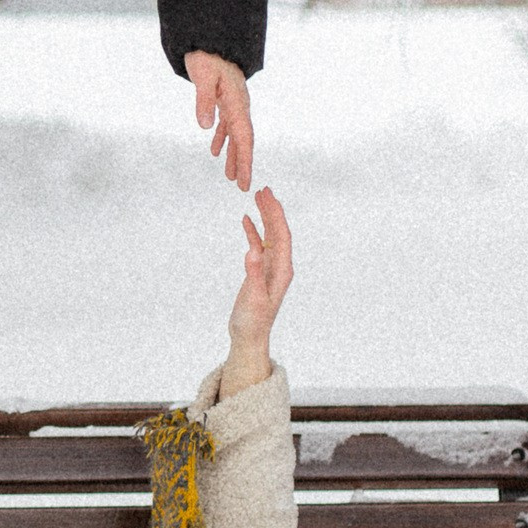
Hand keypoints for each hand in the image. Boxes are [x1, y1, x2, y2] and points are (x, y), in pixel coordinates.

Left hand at [185, 50, 252, 188]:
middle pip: (244, 139)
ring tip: (230, 176)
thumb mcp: (202, 77)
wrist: (210, 38)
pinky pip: (227, 124)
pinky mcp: (225, 99)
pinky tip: (215, 151)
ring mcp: (233, 102)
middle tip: (242, 186)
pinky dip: (223, 139)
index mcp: (236, 102)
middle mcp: (239, 104)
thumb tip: (205, 127)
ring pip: (236, 134)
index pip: (243, 137)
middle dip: (243, 163)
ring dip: (234, 154)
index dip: (245, 161)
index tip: (244, 181)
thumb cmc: (206, 56)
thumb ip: (203, 101)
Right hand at [223, 186, 292, 392]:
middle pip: (278, 232)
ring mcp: (270, 268)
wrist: (249, 337)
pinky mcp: (259, 272)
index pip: (282, 236)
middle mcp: (279, 267)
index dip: (276, 215)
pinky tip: (246, 220)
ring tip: (257, 198)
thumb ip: (253, 274)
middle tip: (263, 190)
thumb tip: (253, 250)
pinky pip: (259, 246)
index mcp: (282, 271)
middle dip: (272, 210)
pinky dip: (253, 232)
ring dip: (264, 218)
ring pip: (270, 236)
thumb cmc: (253, 322)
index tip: (268, 197)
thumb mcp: (254, 298)